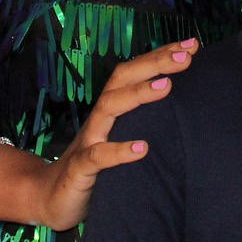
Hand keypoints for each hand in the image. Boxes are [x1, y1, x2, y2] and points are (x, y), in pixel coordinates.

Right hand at [30, 39, 199, 230]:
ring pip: (109, 107)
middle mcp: (100, 118)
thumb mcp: (121, 136)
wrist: (50, 197)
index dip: (161, 56)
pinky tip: (142, 148)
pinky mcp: (79, 170)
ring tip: (167, 86)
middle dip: (154, 63)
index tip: (192, 45)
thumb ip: (143, 120)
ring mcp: (88, 141)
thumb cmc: (96, 164)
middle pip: (122, 79)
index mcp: (111, 108)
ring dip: (137, 94)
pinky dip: (118, 151)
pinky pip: (97, 157)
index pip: (135, 72)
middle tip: (186, 55)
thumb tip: (184, 104)